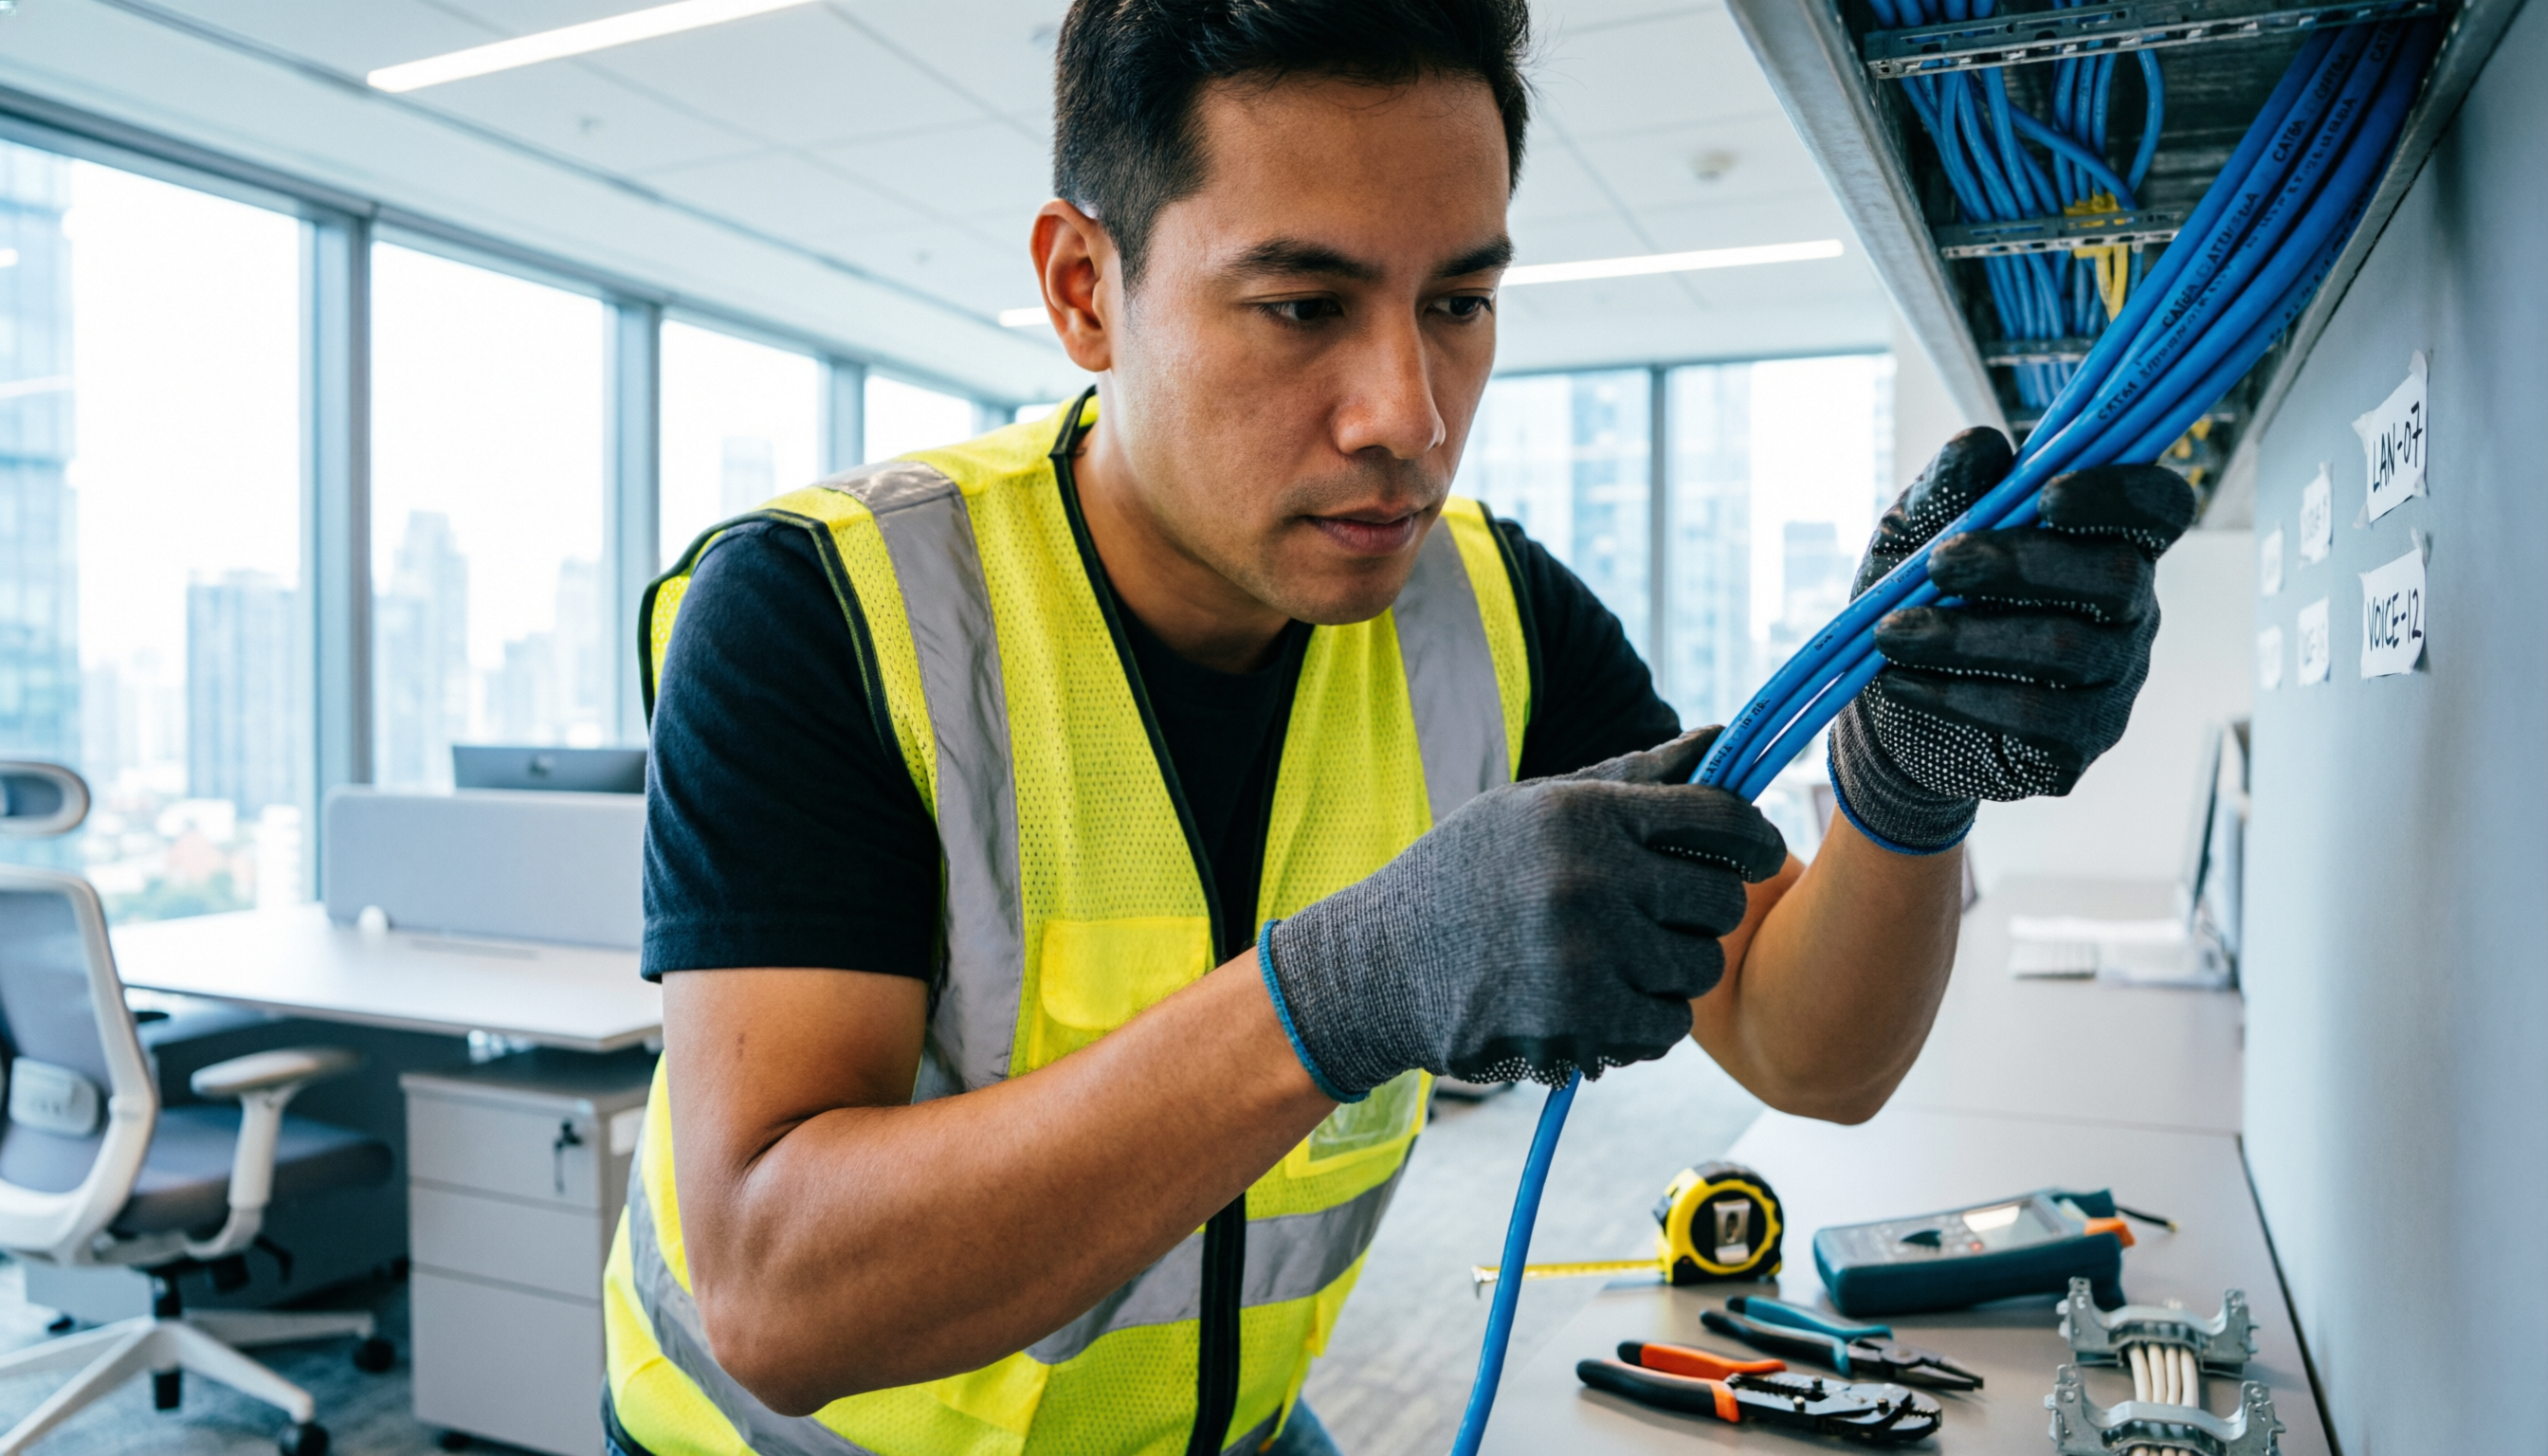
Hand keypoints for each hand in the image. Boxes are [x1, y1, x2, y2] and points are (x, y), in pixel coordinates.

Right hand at [1260, 728, 1786, 1095]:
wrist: (1378, 966)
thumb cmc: (1465, 877)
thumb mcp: (1535, 807)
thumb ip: (1633, 778)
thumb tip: (1724, 737)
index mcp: (1585, 812)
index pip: (1718, 816)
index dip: (1755, 838)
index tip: (1759, 853)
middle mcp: (1590, 877)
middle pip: (1721, 902)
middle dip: (1702, 914)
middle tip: (1663, 919)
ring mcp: (1585, 954)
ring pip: (1699, 969)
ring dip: (1671, 972)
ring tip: (1619, 963)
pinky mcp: (1578, 1023)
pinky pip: (1666, 1027)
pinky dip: (1646, 1022)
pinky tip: (1603, 1004)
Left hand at [1830, 429, 2199, 851]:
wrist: (1887, 714)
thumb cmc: (1921, 603)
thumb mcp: (1916, 537)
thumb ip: (1950, 489)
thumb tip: (1981, 446)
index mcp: (2103, 541)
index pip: (2160, 507)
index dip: (2122, 493)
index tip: (2047, 494)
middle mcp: (2127, 612)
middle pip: (2120, 576)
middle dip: (2022, 564)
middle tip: (1940, 563)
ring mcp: (2110, 684)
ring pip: (2068, 650)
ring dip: (1968, 636)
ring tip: (1892, 632)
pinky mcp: (2075, 747)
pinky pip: (2037, 719)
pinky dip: (1959, 696)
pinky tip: (1903, 682)